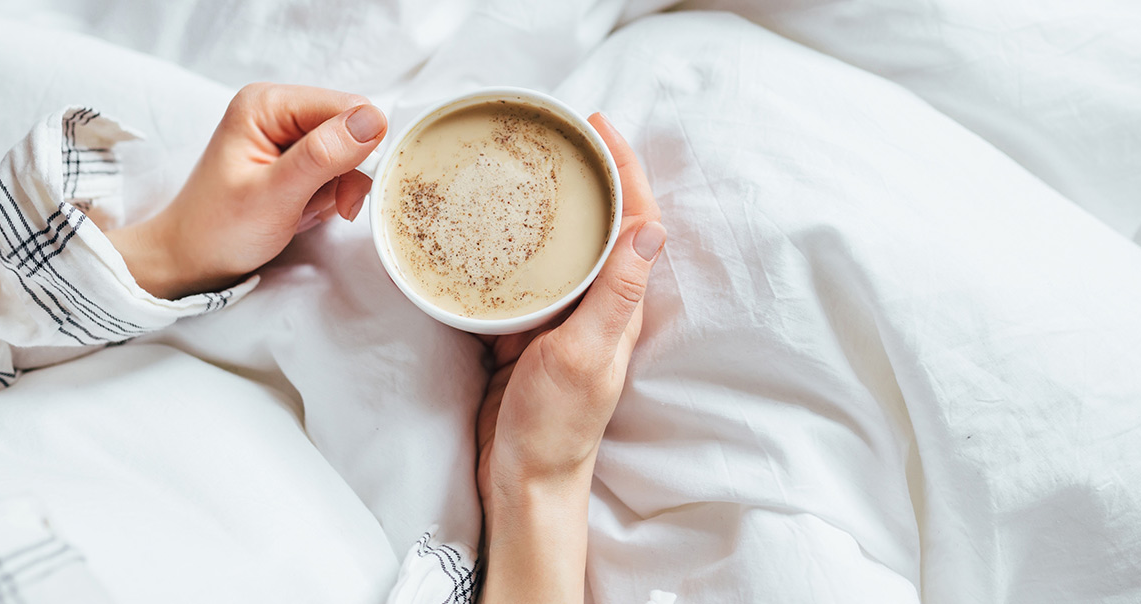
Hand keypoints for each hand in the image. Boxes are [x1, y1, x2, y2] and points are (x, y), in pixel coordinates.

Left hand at [108, 83, 387, 298]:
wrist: (192, 258)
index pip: (348, 106)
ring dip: (339, 189)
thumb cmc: (219, 229)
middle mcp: (278, 109)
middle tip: (328, 207)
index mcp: (268, 104)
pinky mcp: (293, 155)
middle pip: (352, 128)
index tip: (347, 191)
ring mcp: (286, 132)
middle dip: (348, 173)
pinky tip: (303, 210)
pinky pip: (336, 169)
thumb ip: (324, 154)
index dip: (361, 148)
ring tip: (305, 210)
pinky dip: (330, 195)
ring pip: (349, 152)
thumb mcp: (275, 195)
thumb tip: (374, 119)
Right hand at [476, 113, 664, 602]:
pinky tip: (490, 231)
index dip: (623, 168)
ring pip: (561, 249)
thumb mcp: (585, 354)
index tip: (598, 126)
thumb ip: (616, 294)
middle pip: (600, 225)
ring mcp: (561, 319)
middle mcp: (597, 305)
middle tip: (557, 135)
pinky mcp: (526, 334)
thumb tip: (650, 226)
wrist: (523, 479)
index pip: (634, 220)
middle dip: (587, 175)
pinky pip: (523, 279)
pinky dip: (513, 249)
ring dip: (550, 207)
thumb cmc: (556, 425)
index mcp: (620, 305)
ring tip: (522, 170)